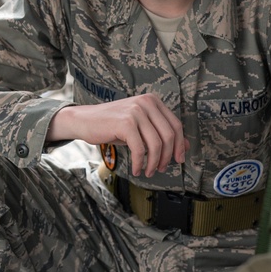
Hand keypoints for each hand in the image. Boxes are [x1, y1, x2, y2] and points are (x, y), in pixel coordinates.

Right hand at [48, 93, 187, 177]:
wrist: (84, 120)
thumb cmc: (112, 125)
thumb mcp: (140, 127)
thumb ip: (160, 133)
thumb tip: (186, 146)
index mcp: (152, 101)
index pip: (175, 125)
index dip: (179, 145)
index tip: (178, 159)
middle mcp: (146, 102)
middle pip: (169, 135)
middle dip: (167, 156)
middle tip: (161, 168)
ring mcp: (136, 111)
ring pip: (156, 144)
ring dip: (154, 162)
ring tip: (148, 171)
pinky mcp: (126, 123)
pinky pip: (140, 149)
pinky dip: (140, 163)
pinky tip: (137, 169)